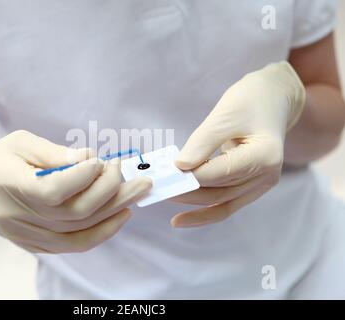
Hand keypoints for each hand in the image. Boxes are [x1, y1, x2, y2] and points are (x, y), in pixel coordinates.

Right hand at [0, 130, 150, 252]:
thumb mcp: (17, 144)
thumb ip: (53, 152)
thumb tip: (89, 158)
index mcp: (11, 184)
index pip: (52, 190)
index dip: (81, 176)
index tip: (99, 160)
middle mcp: (21, 216)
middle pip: (75, 212)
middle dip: (111, 190)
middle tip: (133, 173)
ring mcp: (30, 236)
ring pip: (81, 230)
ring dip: (115, 209)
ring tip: (139, 191)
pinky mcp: (39, 246)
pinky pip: (76, 244)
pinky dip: (103, 232)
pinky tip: (121, 214)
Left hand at [171, 62, 305, 226]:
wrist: (272, 100)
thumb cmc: (250, 101)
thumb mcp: (224, 114)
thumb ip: (203, 142)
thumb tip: (180, 166)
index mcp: (264, 155)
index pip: (220, 172)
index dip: (190, 176)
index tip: (163, 175)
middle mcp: (266, 175)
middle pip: (218, 191)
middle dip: (184, 190)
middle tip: (155, 188)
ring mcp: (261, 184)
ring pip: (219, 201)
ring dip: (189, 201)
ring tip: (162, 197)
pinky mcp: (251, 188)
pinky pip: (225, 204)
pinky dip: (203, 212)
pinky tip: (180, 220)